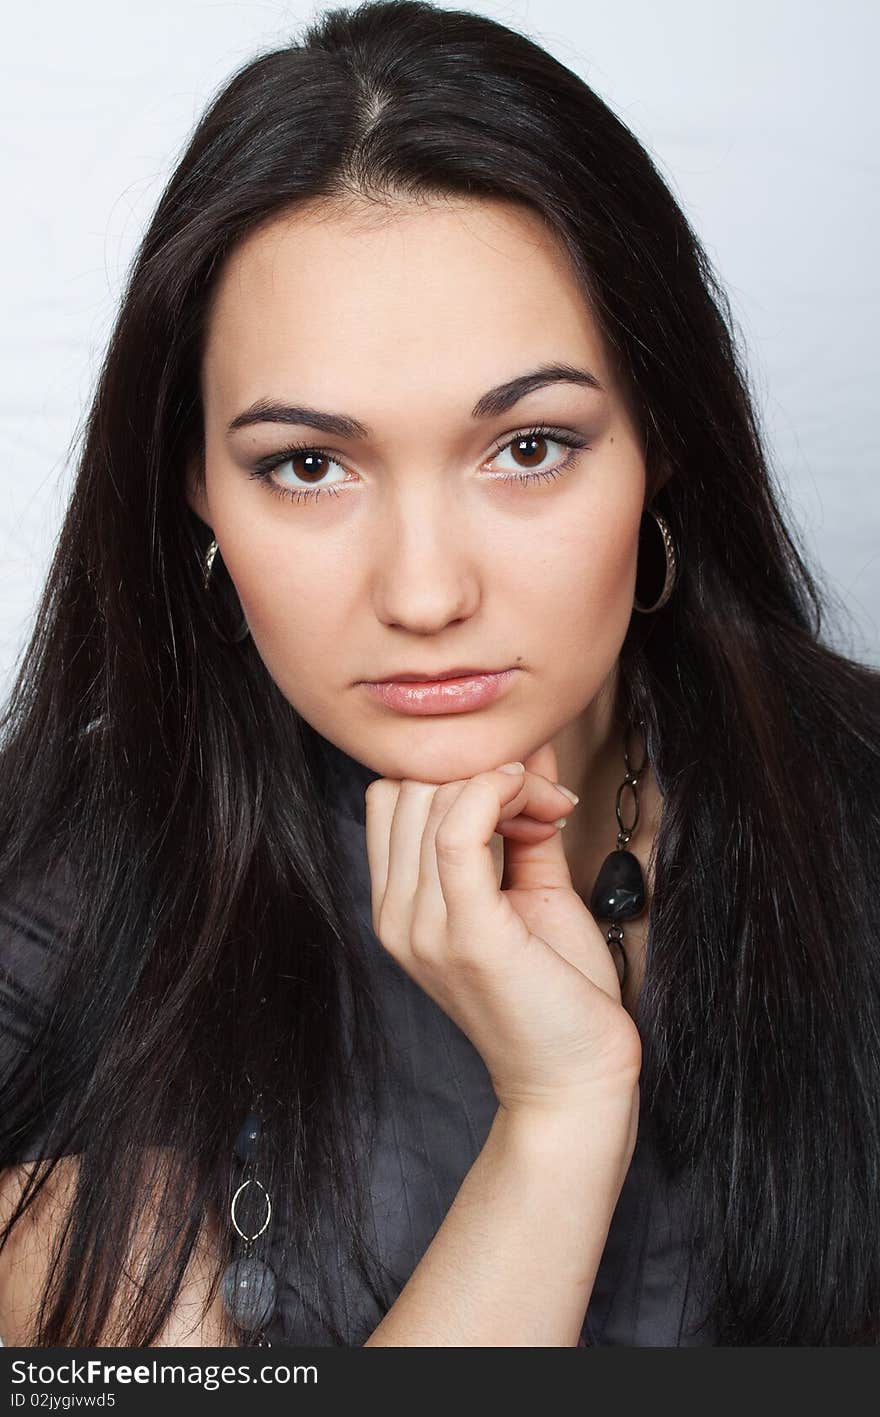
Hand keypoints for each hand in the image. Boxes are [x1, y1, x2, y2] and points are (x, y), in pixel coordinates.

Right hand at [364, 740, 641, 1120]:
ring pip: (432, 798)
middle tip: (544, 800)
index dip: (455, 773)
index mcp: (400, 906)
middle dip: (481, 769)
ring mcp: (423, 926)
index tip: (524, 792)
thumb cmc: (556, 991)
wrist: (575, 1080)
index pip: (391, 797)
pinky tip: (538, 804)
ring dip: (504, 780)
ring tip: (550, 810)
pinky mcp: (466, 933)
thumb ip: (521, 821)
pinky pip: (460, 828)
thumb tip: (529, 749)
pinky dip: (500, 793)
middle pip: (408, 788)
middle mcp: (396, 916)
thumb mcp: (531, 889)